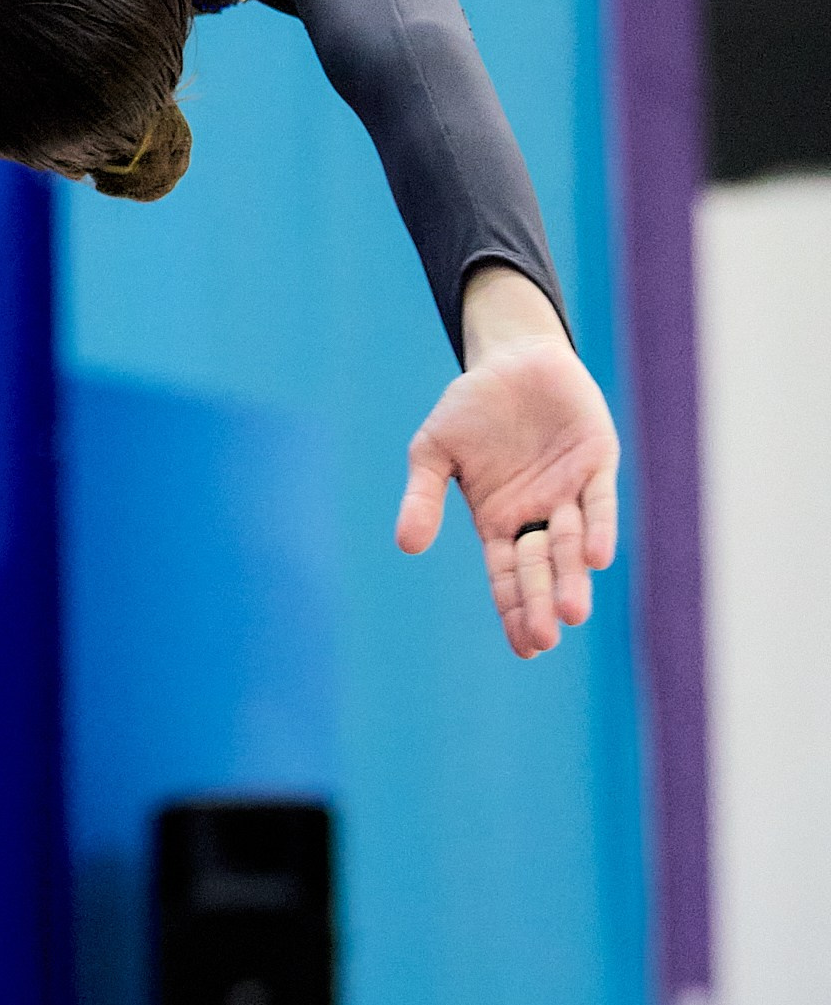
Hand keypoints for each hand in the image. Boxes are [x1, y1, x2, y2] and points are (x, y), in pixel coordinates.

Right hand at [396, 266, 620, 656]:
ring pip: (570, 542)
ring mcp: (568, 490)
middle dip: (542, 601)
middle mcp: (538, 514)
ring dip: (571, 576)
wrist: (511, 358)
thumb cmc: (471, 407)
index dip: (516, 608)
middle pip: (540, 567)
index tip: (525, 646)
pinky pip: (598, 501)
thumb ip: (423, 496)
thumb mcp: (433, 450)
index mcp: (499, 520)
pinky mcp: (596, 462)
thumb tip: (407, 545)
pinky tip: (595, 555)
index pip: (509, 575)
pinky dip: (597, 527)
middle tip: (544, 637)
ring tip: (571, 612)